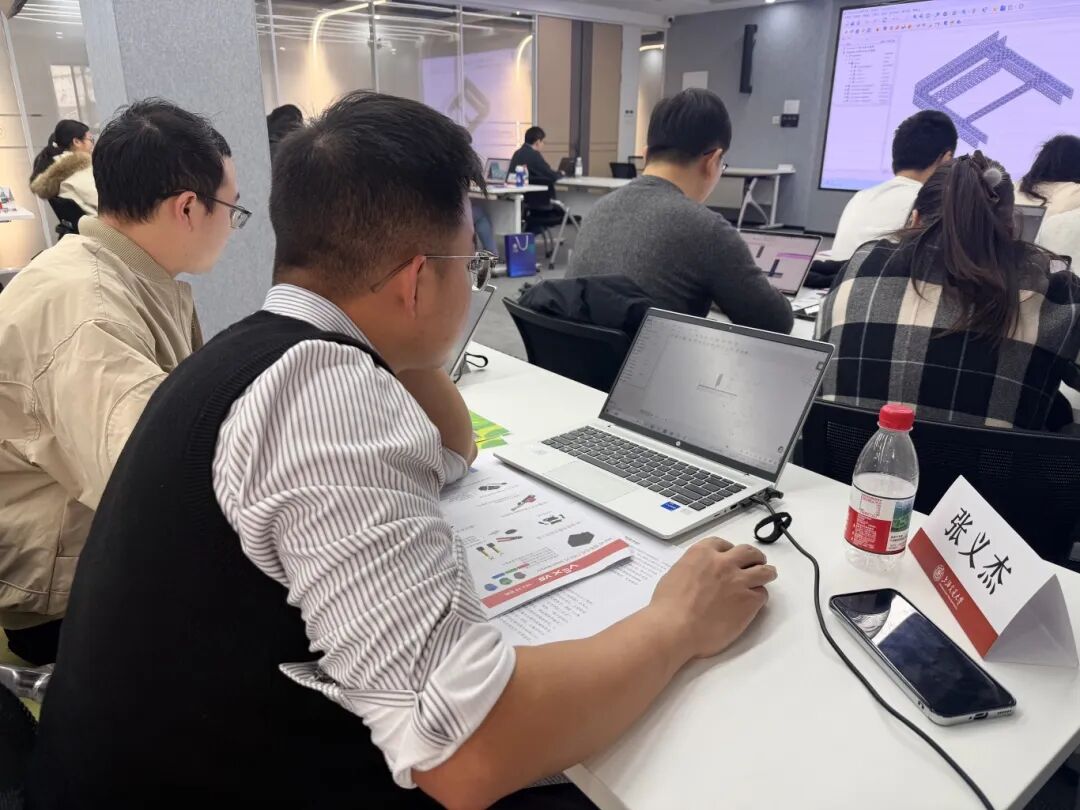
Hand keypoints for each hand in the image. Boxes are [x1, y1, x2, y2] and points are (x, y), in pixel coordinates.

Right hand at [649, 537, 776, 660]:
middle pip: (748, 552)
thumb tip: (699, 576)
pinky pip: (762, 594)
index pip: (723, 544)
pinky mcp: (749, 601)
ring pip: (763, 570)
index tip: (731, 556)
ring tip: (768, 575)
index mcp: (702, 553)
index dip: (729, 550)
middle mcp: (723, 563)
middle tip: (756, 562)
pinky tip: (755, 602)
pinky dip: (759, 596)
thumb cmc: (668, 606)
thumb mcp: (674, 575)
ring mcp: (739, 581)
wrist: (675, 627)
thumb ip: (692, 569)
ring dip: (766, 572)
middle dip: (754, 557)